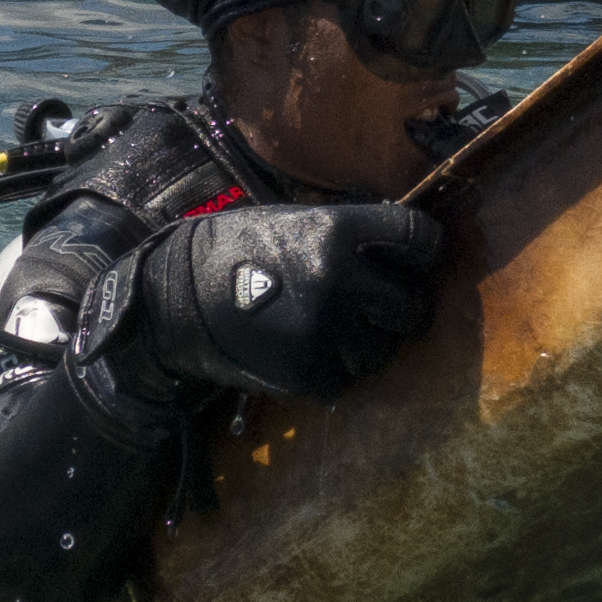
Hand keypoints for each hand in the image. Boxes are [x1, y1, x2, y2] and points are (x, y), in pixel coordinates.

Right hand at [113, 201, 445, 398]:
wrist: (176, 298)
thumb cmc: (238, 250)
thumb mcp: (294, 222)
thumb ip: (349, 235)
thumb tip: (402, 249)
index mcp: (338, 231)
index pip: (419, 237)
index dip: (425, 250)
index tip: (418, 259)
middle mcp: (340, 279)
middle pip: (411, 306)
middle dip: (403, 310)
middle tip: (386, 310)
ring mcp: (325, 330)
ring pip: (382, 352)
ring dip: (366, 346)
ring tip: (335, 334)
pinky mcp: (306, 372)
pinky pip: (346, 380)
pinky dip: (332, 373)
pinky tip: (308, 354)